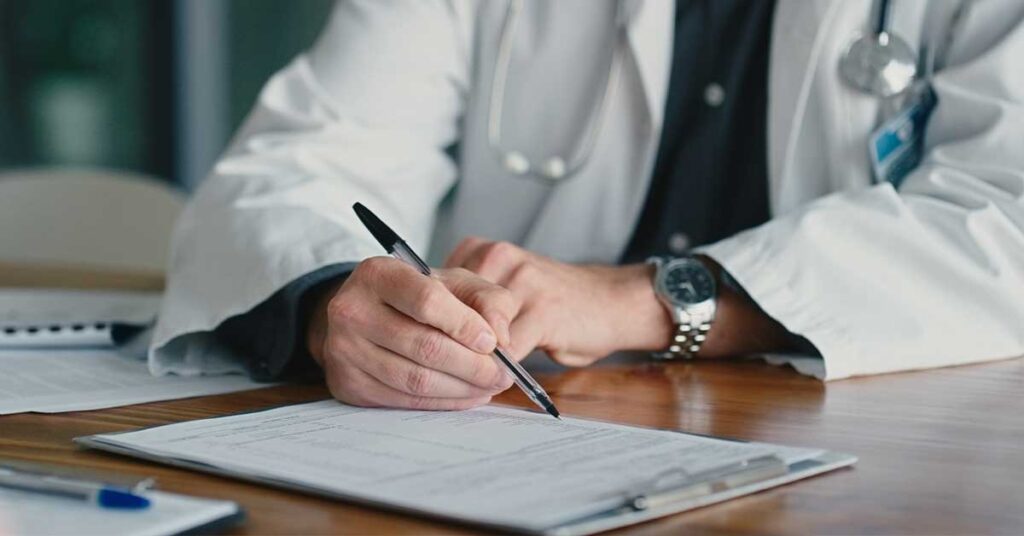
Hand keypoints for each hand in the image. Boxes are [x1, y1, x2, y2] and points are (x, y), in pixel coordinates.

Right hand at [306, 256, 518, 409]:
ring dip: (462, 389)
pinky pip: (404, 400)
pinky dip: (442, 403)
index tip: (492, 342)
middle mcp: (352, 310)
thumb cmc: (417, 296)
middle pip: (424, 347)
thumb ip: (487, 299)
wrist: (364, 315)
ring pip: (416, 380)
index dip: (465, 325)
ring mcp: (345, 350)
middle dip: (473, 366)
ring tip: (489, 386)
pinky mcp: (348, 383)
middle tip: (503, 375)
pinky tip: (466, 395)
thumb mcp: (454, 282)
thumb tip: (501, 338)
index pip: (427, 301)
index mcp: (378, 274)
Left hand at [445, 239, 671, 366]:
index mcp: (480, 251)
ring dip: (473, 361)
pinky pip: (507, 349)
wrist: (611, 302)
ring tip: (477, 377)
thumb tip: (421, 334)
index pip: (430, 291)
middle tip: (444, 371)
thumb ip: (467, 303)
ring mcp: (521, 281)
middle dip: (445, 347)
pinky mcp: (543, 309)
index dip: (426, 327)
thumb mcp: (502, 291)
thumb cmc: (551, 302)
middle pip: (447, 311)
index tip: (424, 352)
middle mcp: (497, 258)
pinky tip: (503, 378)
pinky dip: (500, 371)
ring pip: (474, 332)